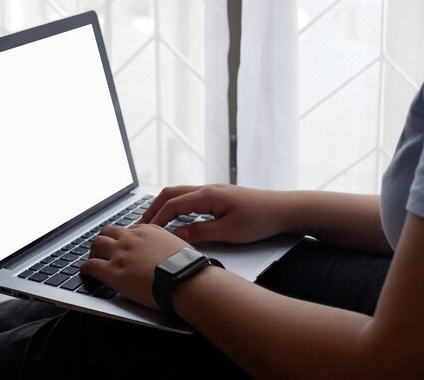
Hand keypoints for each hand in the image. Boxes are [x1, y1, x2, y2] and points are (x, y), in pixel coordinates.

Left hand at [80, 224, 189, 309]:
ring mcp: (120, 254)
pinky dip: (86, 267)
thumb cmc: (187, 267)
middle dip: (104, 239)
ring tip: (93, 258)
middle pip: (109, 232)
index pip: (127, 230)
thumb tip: (166, 249)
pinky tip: (86, 271)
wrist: (184, 280)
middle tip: (103, 249)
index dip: (122, 238)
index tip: (122, 244)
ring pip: (97, 243)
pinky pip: (92, 265)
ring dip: (94, 251)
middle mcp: (131, 239)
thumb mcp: (178, 245)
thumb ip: (166, 243)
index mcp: (147, 231)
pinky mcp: (113, 272)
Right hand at [139, 184, 287, 243]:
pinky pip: (189, 198)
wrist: (284, 209)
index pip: (172, 205)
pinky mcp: (218, 196)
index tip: (144, 231)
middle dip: (153, 208)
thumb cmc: (260, 220)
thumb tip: (177, 236)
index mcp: (207, 196)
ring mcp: (213, 191)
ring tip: (153, 221)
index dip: (156, 218)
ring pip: (179, 194)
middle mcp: (207, 189)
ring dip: (163, 206)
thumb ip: (201, 233)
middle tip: (140, 224)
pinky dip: (176, 206)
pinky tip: (175, 218)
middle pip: (170, 193)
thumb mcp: (229, 232)